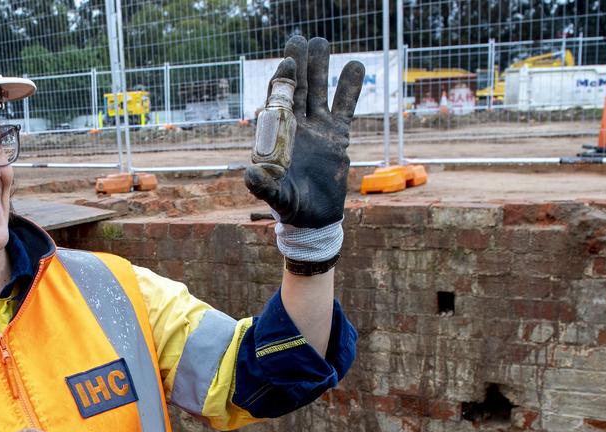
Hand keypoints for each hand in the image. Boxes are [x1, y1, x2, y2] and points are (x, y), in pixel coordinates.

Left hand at [245, 34, 364, 229]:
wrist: (314, 218)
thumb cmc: (291, 207)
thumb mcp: (277, 197)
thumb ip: (264, 186)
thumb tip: (249, 173)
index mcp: (279, 135)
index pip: (277, 101)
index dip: (282, 82)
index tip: (288, 65)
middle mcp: (297, 126)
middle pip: (298, 88)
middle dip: (299, 64)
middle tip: (301, 39)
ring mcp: (318, 128)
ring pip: (320, 91)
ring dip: (321, 67)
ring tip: (322, 41)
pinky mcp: (338, 135)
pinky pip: (346, 106)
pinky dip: (351, 87)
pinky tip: (355, 66)